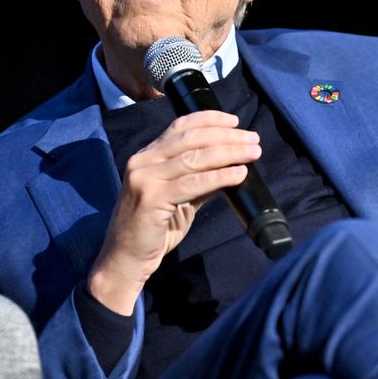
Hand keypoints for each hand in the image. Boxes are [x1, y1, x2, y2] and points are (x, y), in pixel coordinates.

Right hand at [86, 110, 260, 314]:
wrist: (125, 259)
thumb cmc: (152, 230)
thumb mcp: (178, 199)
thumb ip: (198, 181)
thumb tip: (231, 167)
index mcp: (146, 156)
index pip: (179, 127)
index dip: (208, 120)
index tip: (234, 120)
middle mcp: (142, 161)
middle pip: (191, 139)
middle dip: (226, 136)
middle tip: (253, 138)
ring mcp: (144, 178)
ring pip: (194, 158)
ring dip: (229, 153)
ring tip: (252, 153)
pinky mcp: (151, 198)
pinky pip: (193, 183)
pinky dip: (220, 176)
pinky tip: (239, 174)